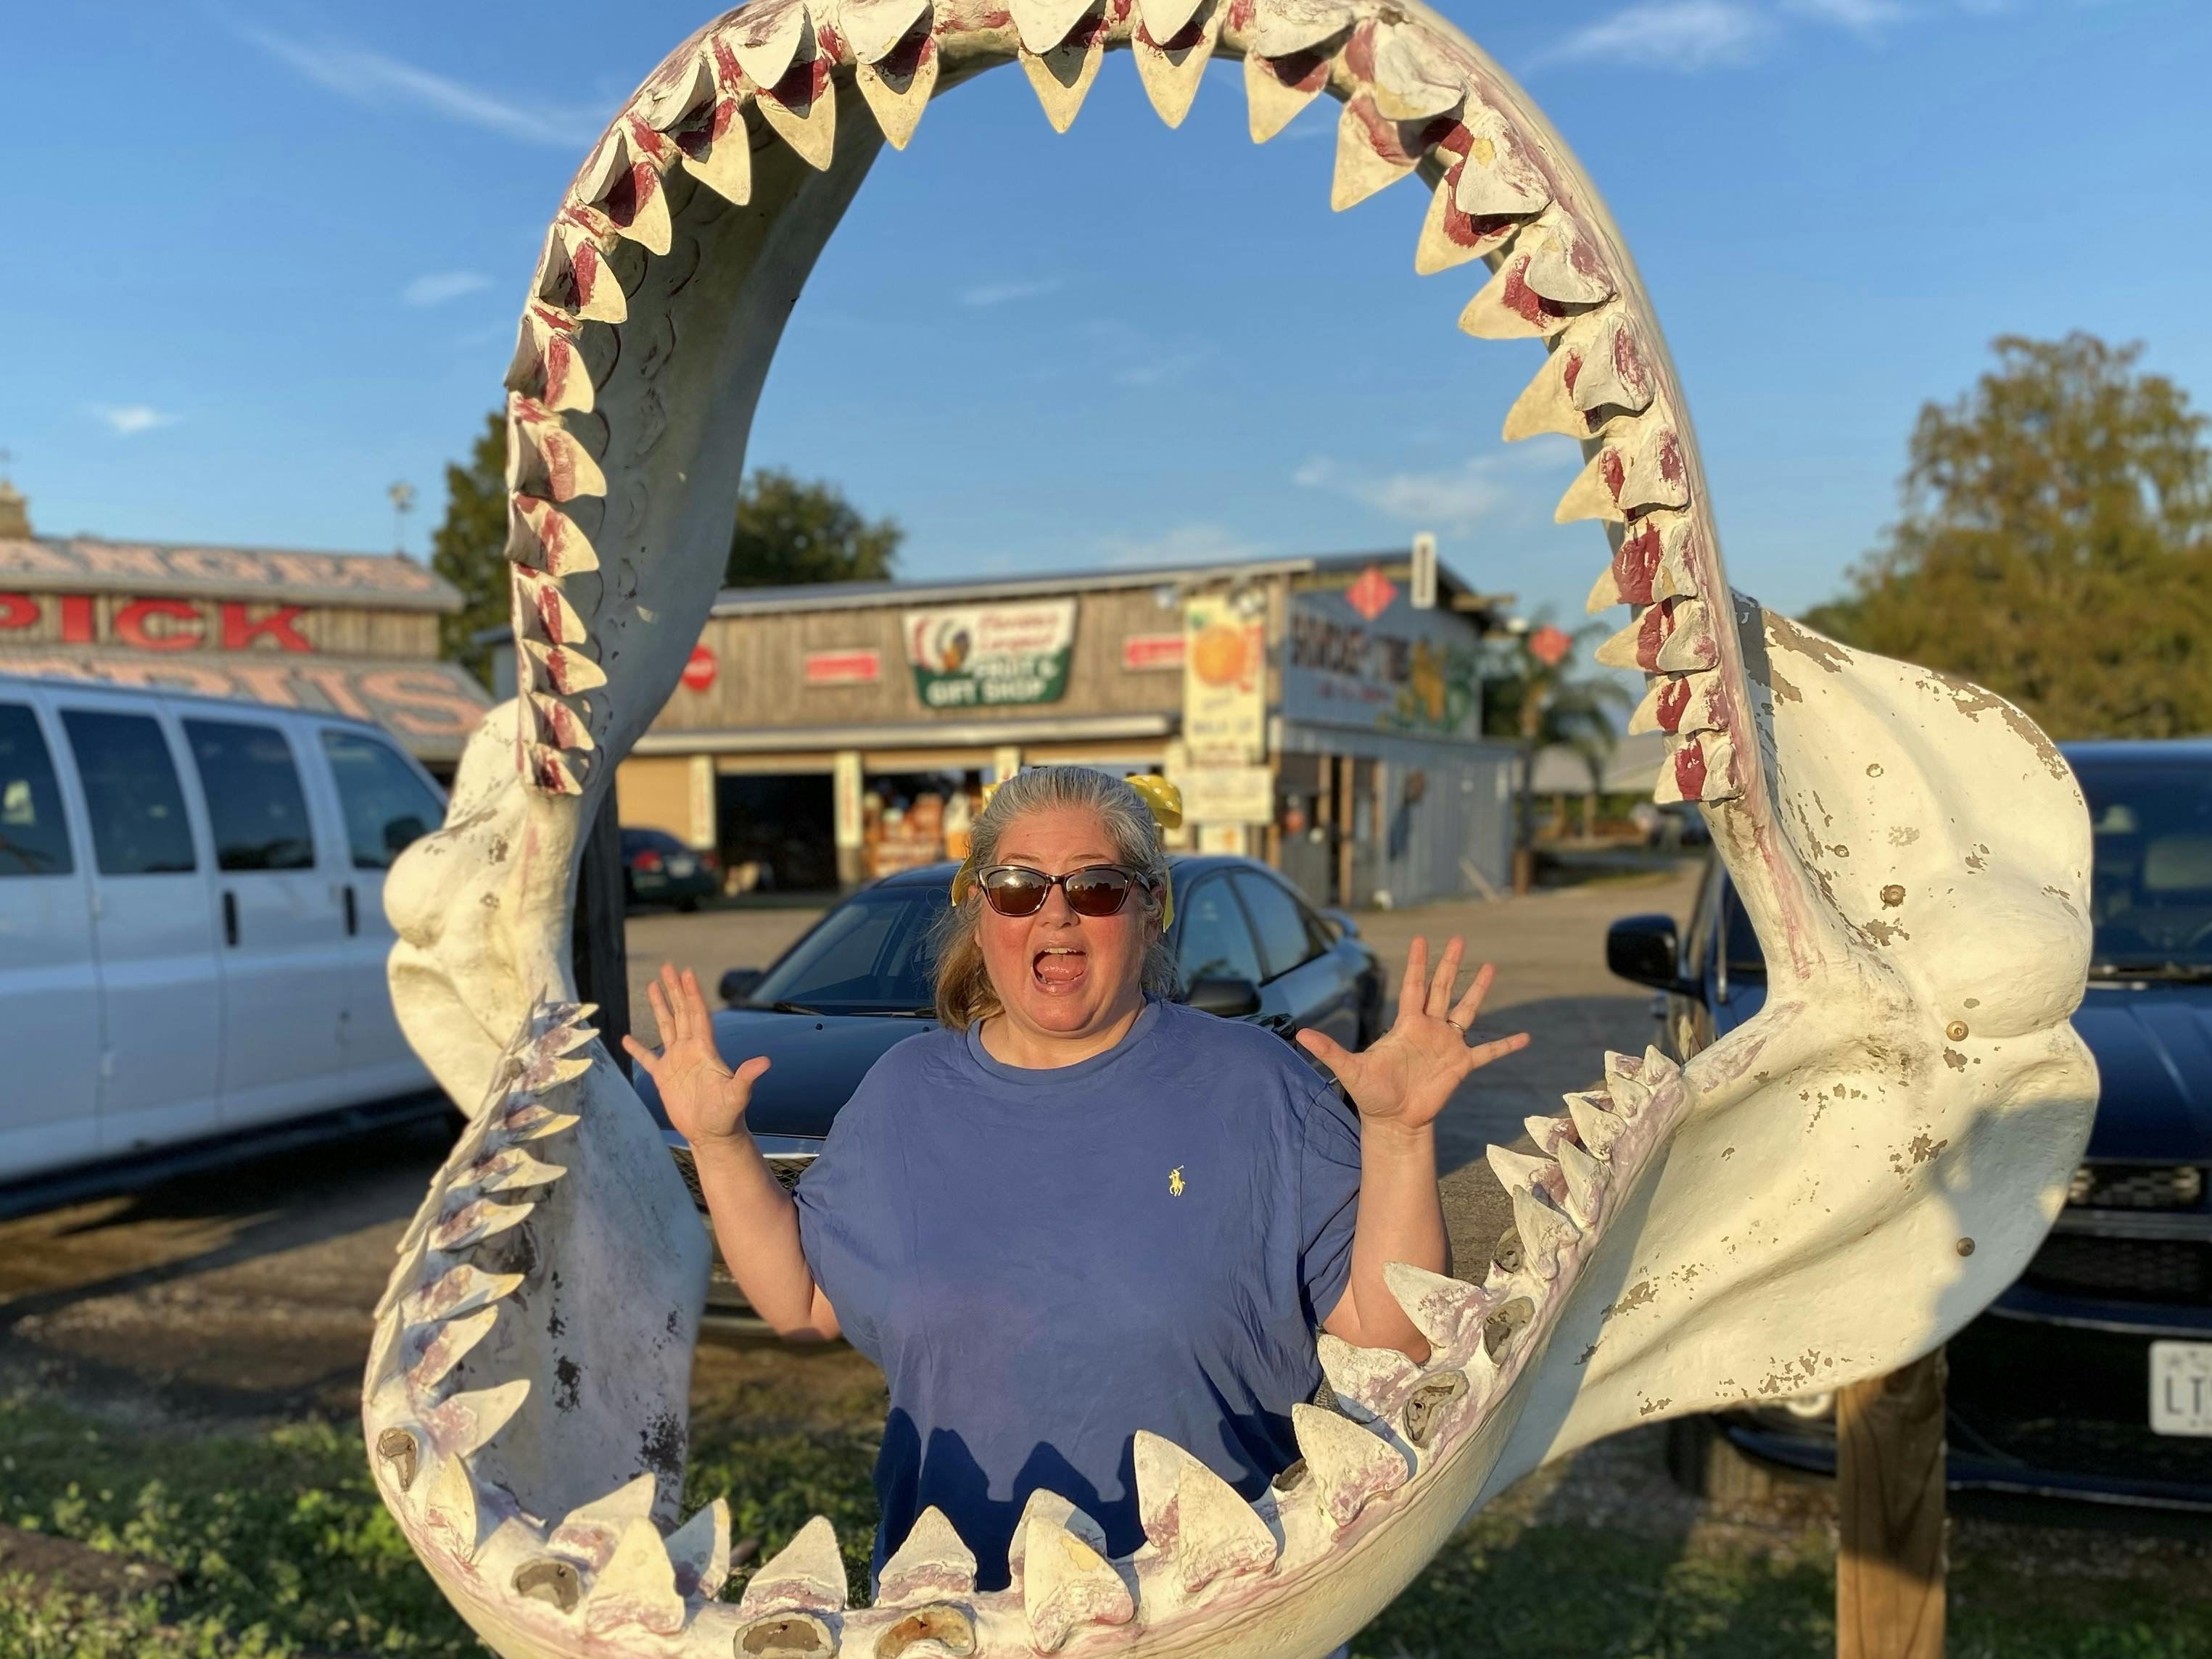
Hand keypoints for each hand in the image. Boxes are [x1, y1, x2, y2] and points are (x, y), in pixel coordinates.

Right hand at [621, 964, 768, 1150]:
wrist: (713, 1135)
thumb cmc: (728, 1116)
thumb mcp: (737, 1095)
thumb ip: (747, 1077)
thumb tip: (765, 1062)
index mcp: (705, 1050)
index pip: (697, 1014)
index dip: (692, 993)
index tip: (686, 972)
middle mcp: (691, 1050)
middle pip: (681, 1012)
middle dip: (675, 989)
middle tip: (668, 966)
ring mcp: (676, 1062)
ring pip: (666, 1027)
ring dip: (660, 1007)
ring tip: (653, 984)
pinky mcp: (664, 1078)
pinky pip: (648, 1058)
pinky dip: (638, 1048)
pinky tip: (627, 1037)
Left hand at [1296, 937, 1528, 1134]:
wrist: (1394, 1121)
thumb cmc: (1372, 1094)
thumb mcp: (1350, 1070)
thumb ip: (1329, 1050)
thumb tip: (1299, 1034)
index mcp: (1406, 1024)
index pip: (1413, 986)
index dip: (1417, 963)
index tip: (1421, 939)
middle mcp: (1429, 1028)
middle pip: (1442, 989)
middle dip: (1450, 964)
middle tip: (1459, 939)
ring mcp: (1447, 1045)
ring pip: (1466, 1010)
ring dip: (1478, 990)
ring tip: (1491, 967)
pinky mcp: (1461, 1065)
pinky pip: (1488, 1052)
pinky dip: (1505, 1044)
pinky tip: (1525, 1037)